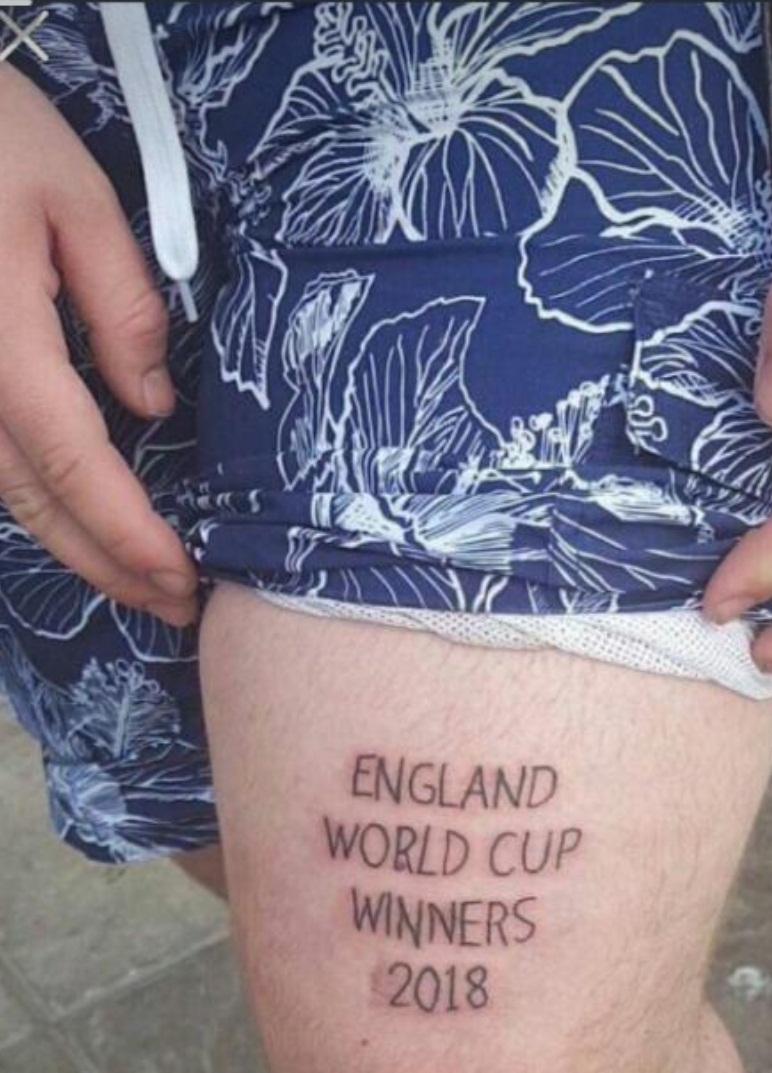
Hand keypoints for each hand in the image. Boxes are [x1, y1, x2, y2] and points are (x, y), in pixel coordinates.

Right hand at [0, 63, 196, 626]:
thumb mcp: (73, 195)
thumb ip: (120, 304)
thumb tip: (152, 406)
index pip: (72, 462)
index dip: (126, 532)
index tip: (181, 577)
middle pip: (34, 500)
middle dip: (108, 565)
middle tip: (177, 607)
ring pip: (4, 492)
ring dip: (74, 547)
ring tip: (140, 584)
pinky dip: (39, 502)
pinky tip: (81, 524)